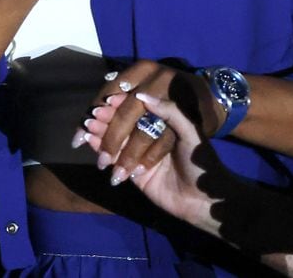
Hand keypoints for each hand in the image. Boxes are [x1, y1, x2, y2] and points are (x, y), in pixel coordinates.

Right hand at [81, 91, 218, 230]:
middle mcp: (148, 137)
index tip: (109, 100)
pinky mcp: (133, 173)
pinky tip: (90, 141)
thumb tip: (142, 95)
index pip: (137, 110)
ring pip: (115, 140)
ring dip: (101, 133)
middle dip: (108, 119)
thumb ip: (169, 111)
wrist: (204, 198)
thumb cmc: (200, 161)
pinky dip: (101, 149)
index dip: (123, 104)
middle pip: (123, 124)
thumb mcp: (189, 131)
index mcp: (162, 124)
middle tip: (94, 115)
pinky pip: (114, 159)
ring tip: (88, 127)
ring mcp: (139, 155)